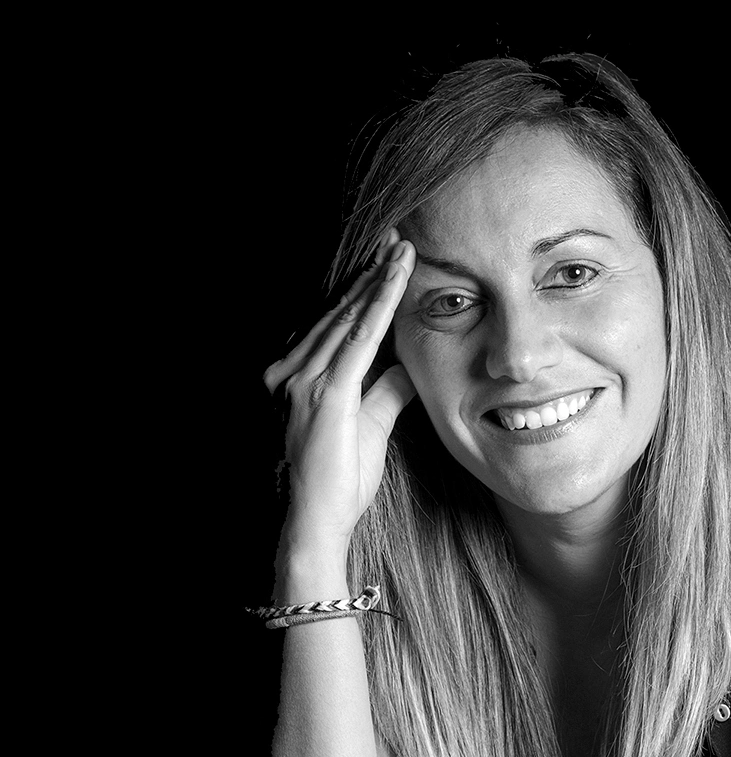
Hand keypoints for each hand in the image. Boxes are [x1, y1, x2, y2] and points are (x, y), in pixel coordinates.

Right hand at [264, 238, 417, 553]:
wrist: (317, 519)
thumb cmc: (340, 482)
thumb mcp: (370, 428)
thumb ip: (386, 395)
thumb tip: (407, 371)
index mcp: (301, 378)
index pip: (336, 325)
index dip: (361, 291)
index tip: (384, 261)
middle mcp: (295, 372)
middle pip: (339, 311)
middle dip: (369, 273)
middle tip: (396, 237)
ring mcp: (305, 380)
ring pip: (348, 318)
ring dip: (378, 281)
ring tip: (403, 250)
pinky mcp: (326, 393)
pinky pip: (359, 339)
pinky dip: (379, 307)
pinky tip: (396, 282)